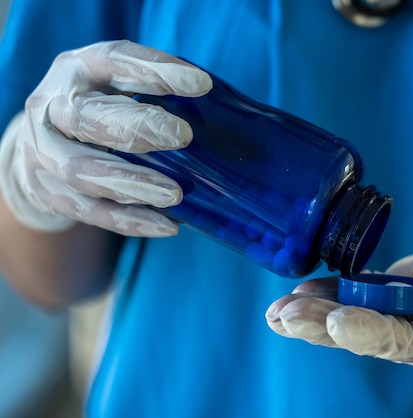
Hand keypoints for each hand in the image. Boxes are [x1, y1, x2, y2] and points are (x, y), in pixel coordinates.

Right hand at [0, 40, 211, 235]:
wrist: (40, 144)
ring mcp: (42, 152)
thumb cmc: (97, 108)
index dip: (154, 70)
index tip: (200, 84)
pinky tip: (168, 225)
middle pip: (86, 116)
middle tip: (183, 136)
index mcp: (76, 70)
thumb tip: (217, 111)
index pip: (113, 60)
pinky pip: (89, 210)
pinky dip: (129, 220)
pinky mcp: (47, 190)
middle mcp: (51, 106)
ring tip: (175, 194)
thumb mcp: (114, 85)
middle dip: (136, 127)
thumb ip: (153, 91)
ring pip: (81, 170)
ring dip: (132, 183)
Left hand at [266, 218, 412, 367]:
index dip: (371, 333)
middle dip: (324, 327)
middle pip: (368, 336)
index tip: (338, 321)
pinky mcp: (401, 291)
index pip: (406, 342)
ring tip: (278, 311)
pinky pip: (362, 295)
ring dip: (316, 314)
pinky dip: (332, 292)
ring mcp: (410, 312)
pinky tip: (301, 290)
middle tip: (285, 317)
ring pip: (357, 317)